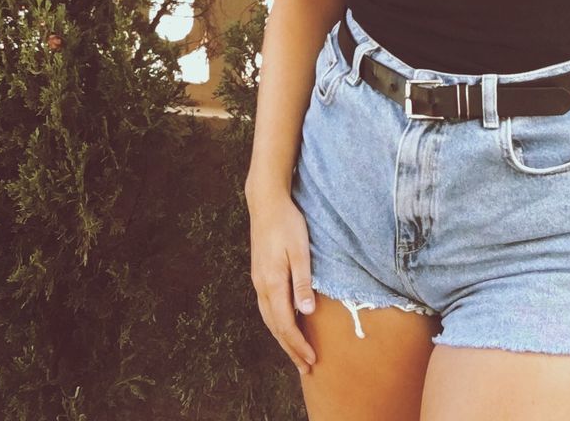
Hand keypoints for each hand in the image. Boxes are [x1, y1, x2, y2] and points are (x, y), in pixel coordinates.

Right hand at [246, 187, 318, 376]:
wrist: (265, 201)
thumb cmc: (287, 223)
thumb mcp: (300, 250)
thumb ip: (302, 282)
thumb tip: (306, 312)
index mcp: (272, 282)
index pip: (285, 324)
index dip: (297, 344)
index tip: (311, 359)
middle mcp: (261, 285)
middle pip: (274, 327)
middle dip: (290, 348)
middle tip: (305, 367)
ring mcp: (258, 280)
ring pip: (268, 318)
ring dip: (282, 338)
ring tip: (295, 352)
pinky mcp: (259, 273)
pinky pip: (267, 307)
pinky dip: (277, 322)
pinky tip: (285, 324)